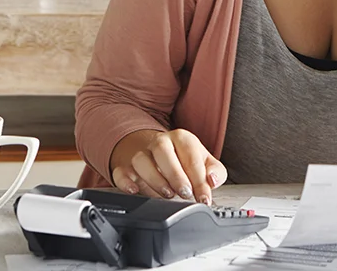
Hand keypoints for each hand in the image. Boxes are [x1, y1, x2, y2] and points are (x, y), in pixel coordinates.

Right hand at [109, 128, 226, 204]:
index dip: (199, 180)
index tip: (204, 198)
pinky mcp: (125, 167)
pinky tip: (134, 190)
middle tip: (186, 194)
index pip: (191, 156)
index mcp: (182, 138)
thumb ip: (215, 171)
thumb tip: (213, 180)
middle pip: (163, 152)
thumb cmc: (182, 159)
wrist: (152, 150)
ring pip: (141, 161)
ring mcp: (140, 154)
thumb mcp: (203, 162)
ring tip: (167, 194)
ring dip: (154, 179)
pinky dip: (126, 182)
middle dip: (176, 175)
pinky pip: (121, 172)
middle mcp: (160, 142)